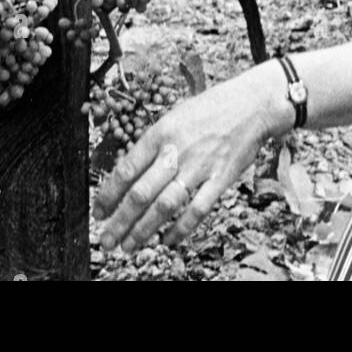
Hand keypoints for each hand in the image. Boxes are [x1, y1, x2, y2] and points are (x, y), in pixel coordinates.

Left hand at [93, 66, 287, 253]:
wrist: (252, 104)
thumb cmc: (210, 108)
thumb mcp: (174, 116)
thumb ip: (153, 144)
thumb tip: (129, 173)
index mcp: (161, 133)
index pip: (126, 169)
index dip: (108, 195)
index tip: (98, 212)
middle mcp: (176, 151)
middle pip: (140, 194)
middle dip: (119, 221)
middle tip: (107, 240)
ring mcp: (199, 166)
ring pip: (164, 206)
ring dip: (143, 230)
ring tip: (128, 246)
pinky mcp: (221, 178)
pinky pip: (197, 210)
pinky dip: (180, 230)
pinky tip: (167, 242)